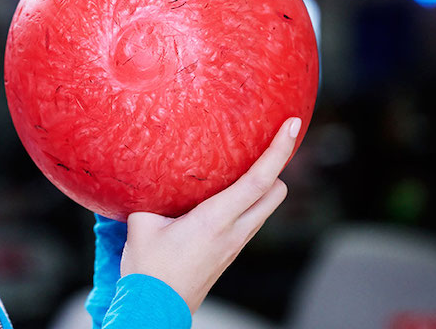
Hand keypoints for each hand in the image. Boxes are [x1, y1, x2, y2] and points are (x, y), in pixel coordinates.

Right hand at [119, 117, 300, 312]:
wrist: (155, 310)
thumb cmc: (148, 269)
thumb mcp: (142, 224)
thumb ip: (152, 196)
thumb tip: (150, 177)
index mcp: (216, 220)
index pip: (258, 180)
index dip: (279, 150)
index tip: (292, 125)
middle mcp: (234, 232)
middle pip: (276, 193)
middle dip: (278, 165)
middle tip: (268, 141)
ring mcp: (235, 245)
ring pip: (265, 207)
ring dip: (263, 185)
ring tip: (246, 165)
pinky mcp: (229, 253)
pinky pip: (250, 219)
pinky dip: (248, 202)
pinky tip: (226, 195)